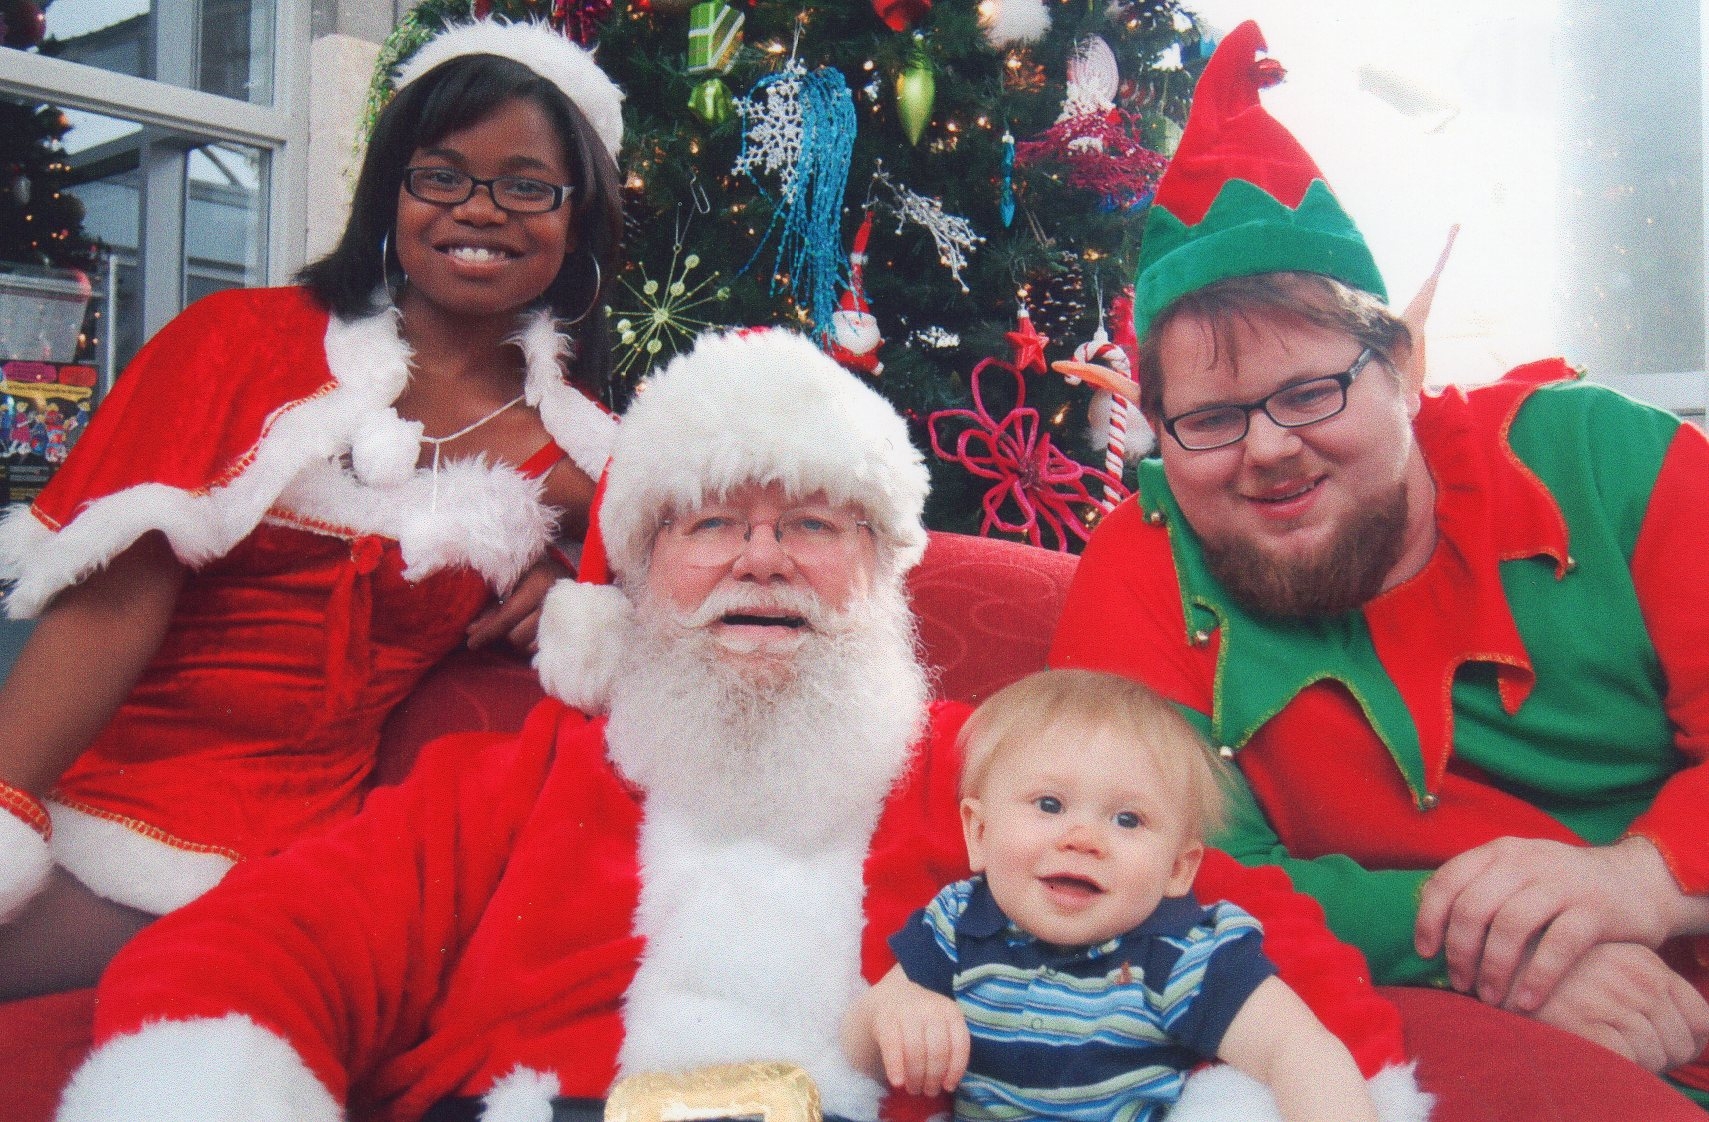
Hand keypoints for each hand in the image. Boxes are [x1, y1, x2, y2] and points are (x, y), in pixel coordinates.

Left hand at [465, 554, 568, 651]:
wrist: (561, 570)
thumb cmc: (529, 571)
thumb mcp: (509, 580)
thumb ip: (492, 605)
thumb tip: (472, 630)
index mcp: (539, 583)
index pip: (509, 615)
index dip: (488, 631)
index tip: (471, 643)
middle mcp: (554, 601)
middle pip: (518, 635)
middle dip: (502, 636)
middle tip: (492, 631)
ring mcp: (565, 617)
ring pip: (529, 646)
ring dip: (516, 642)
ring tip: (510, 629)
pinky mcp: (568, 630)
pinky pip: (541, 648)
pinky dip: (529, 645)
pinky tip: (524, 635)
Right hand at [846, 966, 969, 1096]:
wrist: (889, 997)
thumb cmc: (921, 1020)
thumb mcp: (941, 1026)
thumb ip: (948, 1048)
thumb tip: (948, 1084)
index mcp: (950, 1011)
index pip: (960, 1044)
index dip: (955, 1070)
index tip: (948, 1087)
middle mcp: (931, 1008)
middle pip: (938, 1050)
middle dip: (934, 1077)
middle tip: (929, 1092)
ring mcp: (907, 1012)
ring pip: (916, 1050)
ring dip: (916, 1076)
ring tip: (914, 1090)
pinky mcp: (886, 1019)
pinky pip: (892, 1047)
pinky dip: (896, 1067)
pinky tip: (898, 1083)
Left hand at [1416, 836, 1691, 1009]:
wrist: (1637, 880)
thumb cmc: (1561, 888)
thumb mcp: (1517, 874)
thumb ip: (1479, 891)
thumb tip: (1431, 934)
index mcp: (1498, 852)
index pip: (1447, 881)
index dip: (1429, 919)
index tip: (1426, 953)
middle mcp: (1525, 861)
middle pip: (1474, 907)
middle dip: (1460, 951)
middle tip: (1460, 984)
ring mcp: (1562, 883)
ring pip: (1511, 925)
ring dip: (1493, 968)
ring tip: (1490, 997)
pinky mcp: (1595, 909)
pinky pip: (1558, 945)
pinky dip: (1537, 977)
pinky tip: (1527, 1002)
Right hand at [1521, 942, 1708, 1073]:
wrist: (1485, 964)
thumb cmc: (1546, 973)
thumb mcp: (1605, 967)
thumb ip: (1641, 989)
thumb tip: (1684, 1033)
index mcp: (1643, 960)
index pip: (1701, 1018)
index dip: (1685, 1042)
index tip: (1654, 1046)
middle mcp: (1634, 976)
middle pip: (1682, 1042)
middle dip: (1660, 1058)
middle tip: (1623, 1052)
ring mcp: (1610, 997)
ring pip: (1656, 1055)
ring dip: (1634, 1065)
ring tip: (1599, 1048)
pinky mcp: (1584, 1021)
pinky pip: (1628, 1062)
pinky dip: (1615, 1067)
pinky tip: (1587, 1050)